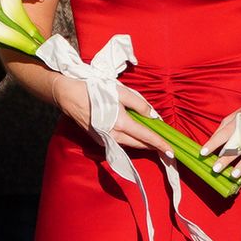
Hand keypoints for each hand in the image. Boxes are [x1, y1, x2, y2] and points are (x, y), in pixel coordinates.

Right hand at [53, 77, 172, 156]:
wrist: (68, 95)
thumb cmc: (95, 89)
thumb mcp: (121, 92)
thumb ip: (139, 104)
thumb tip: (153, 116)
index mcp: (121, 123)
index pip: (146, 137)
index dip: (160, 144)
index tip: (171, 151)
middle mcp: (113, 135)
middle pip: (138, 144)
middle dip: (153, 146)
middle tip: (166, 147)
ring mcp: (104, 139)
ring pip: (129, 144)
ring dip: (142, 144)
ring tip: (154, 142)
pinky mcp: (98, 139)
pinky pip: (119, 142)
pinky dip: (129, 141)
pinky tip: (135, 136)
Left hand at [199, 96, 240, 179]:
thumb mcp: (235, 114)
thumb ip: (223, 127)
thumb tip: (212, 141)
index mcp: (240, 121)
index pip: (224, 134)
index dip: (213, 143)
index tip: (204, 152)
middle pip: (237, 146)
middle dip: (226, 158)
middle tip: (216, 168)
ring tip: (234, 175)